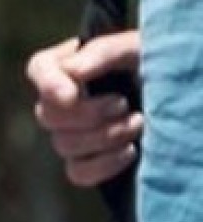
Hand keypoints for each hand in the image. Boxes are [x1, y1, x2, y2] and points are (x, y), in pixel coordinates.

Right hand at [26, 32, 143, 186]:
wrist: (179, 97)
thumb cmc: (156, 64)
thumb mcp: (137, 48)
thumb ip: (104, 52)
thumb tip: (74, 72)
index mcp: (69, 65)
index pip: (40, 69)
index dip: (49, 85)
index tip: (72, 95)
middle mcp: (62, 101)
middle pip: (48, 115)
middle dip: (88, 114)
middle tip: (123, 104)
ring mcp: (71, 134)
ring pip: (64, 145)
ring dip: (104, 136)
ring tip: (138, 123)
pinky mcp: (85, 162)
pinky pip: (78, 173)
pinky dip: (103, 164)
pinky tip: (129, 151)